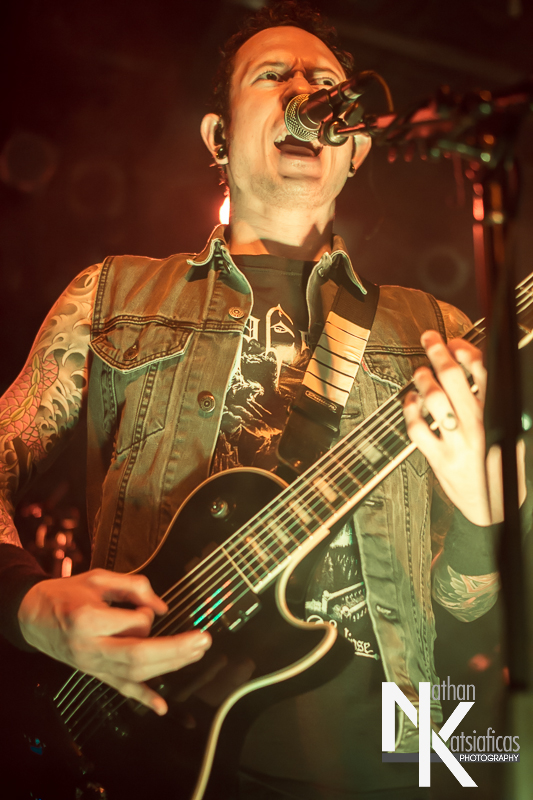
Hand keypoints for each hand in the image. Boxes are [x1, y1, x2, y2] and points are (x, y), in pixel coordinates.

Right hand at [18, 569, 210, 714]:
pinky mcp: (93, 674)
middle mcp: (89, 648)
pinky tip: (161, 707)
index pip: (132, 623)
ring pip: (134, 674)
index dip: (147, 613)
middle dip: (175, 650)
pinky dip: (142, 698)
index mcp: (87, 619)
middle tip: (202, 640)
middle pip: (138, 656)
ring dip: (169, 666)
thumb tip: (162, 607)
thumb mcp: (98, 578)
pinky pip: (120, 689)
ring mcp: (91, 666)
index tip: (145, 605)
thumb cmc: (66, 594)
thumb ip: (133, 587)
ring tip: (195, 653)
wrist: (32, 615)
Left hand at [403, 330, 524, 525]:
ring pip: (434, 400)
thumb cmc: (501, 467)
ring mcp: (457, 443)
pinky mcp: (439, 459)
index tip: (455, 342)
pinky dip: (410, 409)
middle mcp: (478, 426)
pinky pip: (418, 428)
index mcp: (498, 416)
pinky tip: (410, 400)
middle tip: (429, 340)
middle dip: (439, 353)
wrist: (495, 507)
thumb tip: (473, 369)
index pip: (483, 374)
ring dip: (423, 379)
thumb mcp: (508, 431)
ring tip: (420, 372)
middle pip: (454, 379)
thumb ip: (494, 403)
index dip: (466, 352)